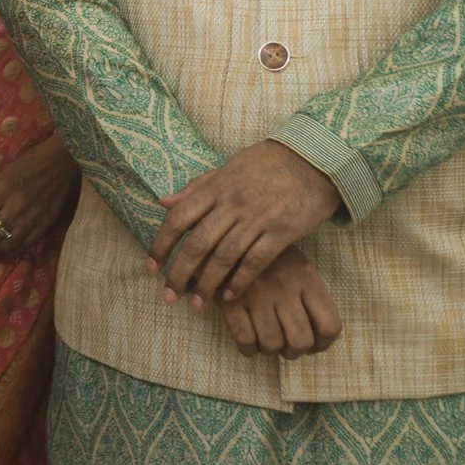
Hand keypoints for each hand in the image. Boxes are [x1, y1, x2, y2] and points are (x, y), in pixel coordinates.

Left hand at [0, 136, 80, 258]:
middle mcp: (16, 209)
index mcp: (3, 191)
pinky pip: (22, 246)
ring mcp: (31, 220)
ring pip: (5, 246)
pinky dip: (8, 251)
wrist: (63, 163)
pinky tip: (1, 249)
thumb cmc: (31, 162)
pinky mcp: (44, 227)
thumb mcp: (4, 174)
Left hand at [151, 139, 343, 305]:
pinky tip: (229, 296)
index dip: (161, 244)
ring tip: (197, 303)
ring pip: (224, 257)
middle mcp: (232, 204)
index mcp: (215, 188)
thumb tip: (164, 202)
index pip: (178, 218)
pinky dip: (240, 281)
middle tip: (169, 295)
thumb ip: (196, 187)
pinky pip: (255, 261)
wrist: (313, 161)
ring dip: (207, 283)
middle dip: (180, 272)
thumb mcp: (227, 168)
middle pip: (198, 243)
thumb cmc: (266, 164)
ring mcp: (257, 218)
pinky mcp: (282, 232)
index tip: (151, 266)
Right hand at [217, 246, 342, 358]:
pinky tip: (249, 345)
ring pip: (273, 343)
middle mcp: (285, 288)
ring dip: (272, 351)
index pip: (329, 325)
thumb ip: (310, 294)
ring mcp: (257, 296)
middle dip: (295, 352)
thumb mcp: (297, 263)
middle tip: (287, 348)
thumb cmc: (267, 254)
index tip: (314, 345)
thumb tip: (320, 335)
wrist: (225, 235)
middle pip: (301, 340)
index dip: (323, 344)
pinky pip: (245, 339)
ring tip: (268, 344)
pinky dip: (249, 349)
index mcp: (307, 277)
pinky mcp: (231, 301)